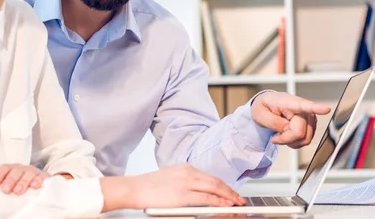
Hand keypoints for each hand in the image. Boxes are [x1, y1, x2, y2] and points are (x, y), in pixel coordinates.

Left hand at [0, 164, 50, 194]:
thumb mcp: (11, 185)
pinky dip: (38, 180)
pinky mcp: (43, 177)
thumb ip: (2, 186)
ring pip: (28, 174)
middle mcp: (22, 169)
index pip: (5, 168)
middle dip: (10, 180)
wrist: (39, 182)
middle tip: (5, 189)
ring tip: (18, 191)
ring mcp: (33, 172)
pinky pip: (41, 177)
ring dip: (22, 182)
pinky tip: (34, 185)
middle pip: (15, 171)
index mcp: (12, 169)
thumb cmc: (20, 185)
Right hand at [101, 164, 245, 211]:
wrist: (134, 188)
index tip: (230, 192)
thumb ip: (185, 184)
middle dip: (229, 191)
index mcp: (185, 168)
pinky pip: (206, 198)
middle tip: (239, 199)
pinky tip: (225, 206)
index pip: (209, 177)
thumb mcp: (170, 180)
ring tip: (237, 204)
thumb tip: (200, 194)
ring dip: (228, 196)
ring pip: (214, 188)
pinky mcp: (183, 195)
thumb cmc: (148, 187)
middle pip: (215, 181)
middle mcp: (187, 172)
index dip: (223, 185)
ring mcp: (186, 183)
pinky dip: (219, 202)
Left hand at [251, 91, 330, 148]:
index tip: (326, 109)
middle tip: (274, 136)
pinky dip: (294, 142)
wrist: (268, 107)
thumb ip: (274, 122)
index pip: (304, 105)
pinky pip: (305, 141)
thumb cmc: (264, 107)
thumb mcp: (259, 114)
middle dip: (285, 138)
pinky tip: (287, 135)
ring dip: (290, 141)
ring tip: (281, 133)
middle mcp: (303, 109)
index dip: (316, 108)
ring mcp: (309, 117)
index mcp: (289, 102)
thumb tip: (288, 129)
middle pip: (299, 133)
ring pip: (304, 139)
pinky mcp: (311, 125)